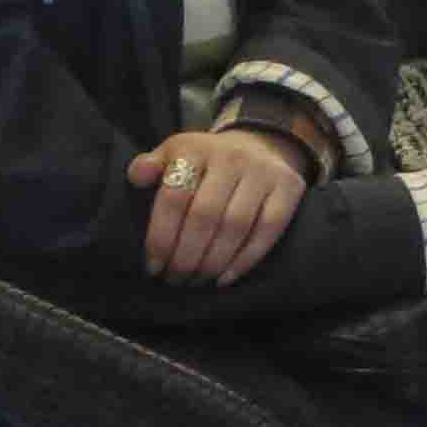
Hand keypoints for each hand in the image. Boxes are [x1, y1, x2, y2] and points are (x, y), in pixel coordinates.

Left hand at [126, 128, 310, 285]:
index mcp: (196, 148)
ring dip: (213, 261)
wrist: (259, 146)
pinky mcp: (289, 188)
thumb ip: (151, 166)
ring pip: (236, 226)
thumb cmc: (206, 162)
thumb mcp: (175, 154)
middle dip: (186, 255)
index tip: (154, 265)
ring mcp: (263, 172)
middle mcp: (232, 157)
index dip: (161, 235)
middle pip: (205, 215)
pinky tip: (225, 278)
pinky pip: (268, 230)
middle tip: (175, 279)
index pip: (175, 196)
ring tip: (197, 281)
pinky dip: (246, 259)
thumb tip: (137, 175)